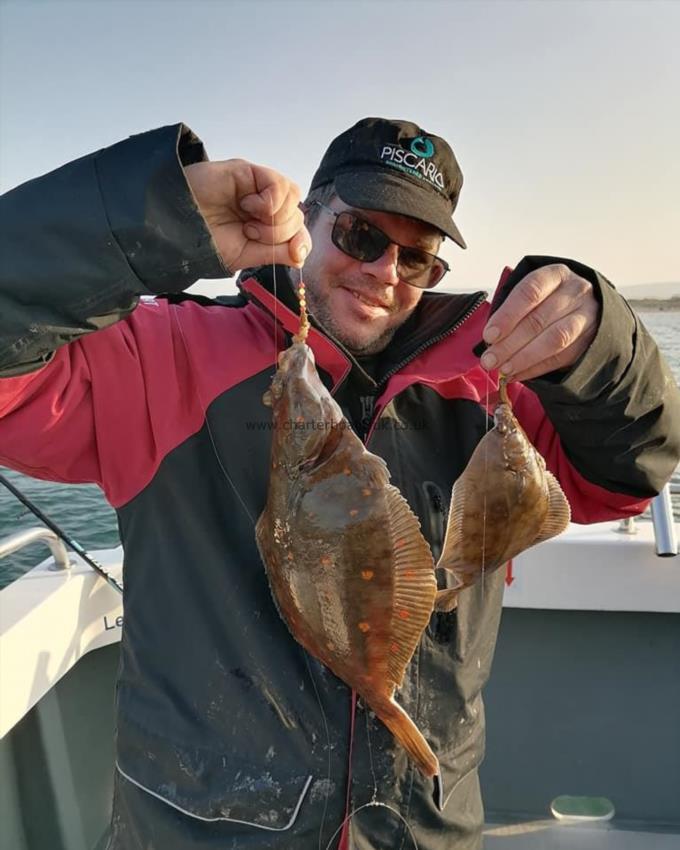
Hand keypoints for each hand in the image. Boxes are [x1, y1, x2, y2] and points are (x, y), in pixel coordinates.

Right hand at [184, 159, 310, 270]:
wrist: (178, 227)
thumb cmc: (206, 240)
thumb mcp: (247, 256)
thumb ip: (276, 253)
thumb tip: (301, 253)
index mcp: (264, 226)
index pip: (298, 229)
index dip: (301, 240)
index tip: (294, 251)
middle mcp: (264, 205)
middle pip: (297, 216)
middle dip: (278, 233)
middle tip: (249, 232)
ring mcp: (257, 187)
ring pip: (292, 198)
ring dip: (275, 218)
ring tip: (249, 221)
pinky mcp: (249, 171)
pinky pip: (279, 185)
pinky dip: (268, 201)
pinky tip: (247, 205)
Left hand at [480, 264, 598, 381]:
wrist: (584, 309)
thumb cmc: (545, 301)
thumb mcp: (530, 295)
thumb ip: (510, 311)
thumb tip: (490, 340)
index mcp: (555, 275)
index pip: (530, 292)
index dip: (507, 315)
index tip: (489, 335)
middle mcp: (576, 292)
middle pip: (539, 319)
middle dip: (510, 343)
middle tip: (489, 360)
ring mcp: (586, 317)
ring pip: (554, 340)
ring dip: (524, 358)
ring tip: (503, 369)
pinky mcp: (590, 340)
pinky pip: (561, 357)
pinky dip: (536, 368)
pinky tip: (516, 374)